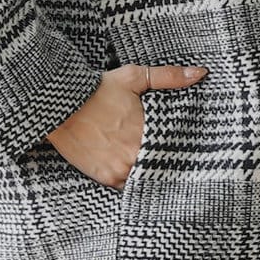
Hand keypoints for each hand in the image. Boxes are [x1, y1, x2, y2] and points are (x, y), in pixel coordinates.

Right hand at [44, 62, 207, 187]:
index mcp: (145, 133)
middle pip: (161, 164)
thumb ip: (169, 77)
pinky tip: (136, 169)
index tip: (186, 147)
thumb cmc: (97, 90)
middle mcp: (134, 155)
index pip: (175, 149)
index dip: (179, 148)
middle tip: (174, 157)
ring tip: (155, 163)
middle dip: (166, 160)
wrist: (60, 106)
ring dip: (150, 171)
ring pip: (146, 177)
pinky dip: (132, 179)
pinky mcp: (105, 178)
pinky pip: (127, 186)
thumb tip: (200, 73)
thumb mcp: (133, 77)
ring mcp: (119, 170)